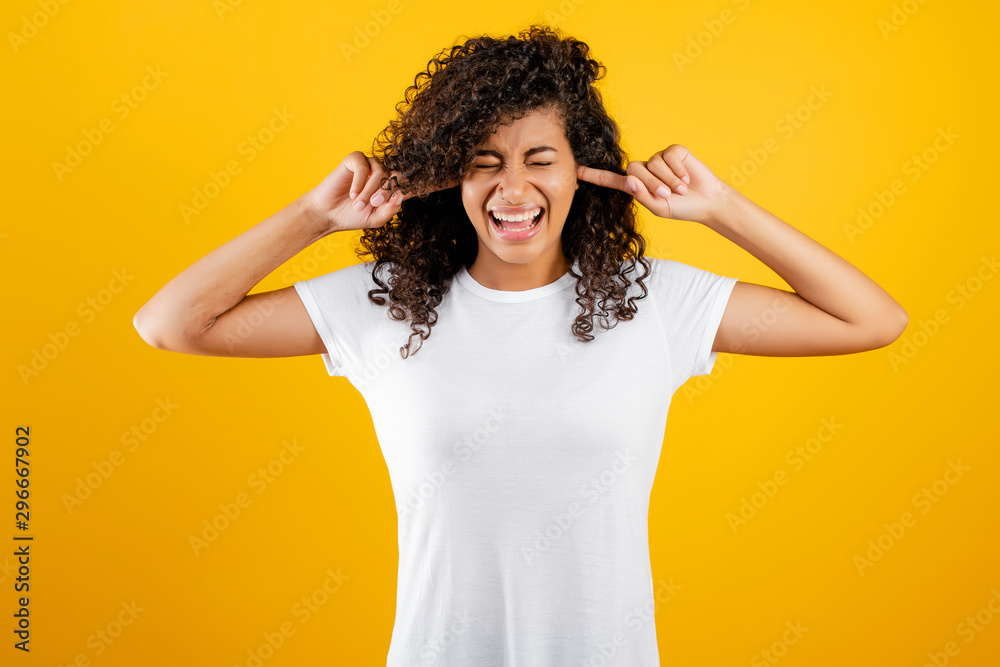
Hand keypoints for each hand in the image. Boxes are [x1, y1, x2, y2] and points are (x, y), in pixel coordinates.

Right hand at [306, 151, 459, 231]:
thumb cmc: (353, 217)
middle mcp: (386, 173)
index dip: (436, 181)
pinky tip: (351, 193)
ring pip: (381, 173)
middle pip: (399, 177)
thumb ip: (391, 208)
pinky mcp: (356, 160)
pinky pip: (364, 167)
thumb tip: (401, 195)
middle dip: (387, 192)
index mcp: (395, 188)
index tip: (457, 178)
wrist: (328, 214)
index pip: (419, 183)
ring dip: (368, 192)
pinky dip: (358, 182)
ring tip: (358, 204)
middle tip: (372, 204)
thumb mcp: (377, 218)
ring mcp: (371, 164)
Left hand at [576, 144, 731, 224]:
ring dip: (668, 179)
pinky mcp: (673, 151)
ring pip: (653, 164)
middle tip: (667, 194)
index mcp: (636, 186)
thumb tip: (630, 178)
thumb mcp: (659, 207)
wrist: (706, 201)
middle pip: (634, 169)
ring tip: (681, 188)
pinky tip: (687, 178)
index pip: (611, 179)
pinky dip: (678, 170)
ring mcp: (659, 159)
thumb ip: (642, 195)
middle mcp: (645, 170)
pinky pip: (668, 157)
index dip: (594, 175)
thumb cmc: (681, 207)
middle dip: (651, 183)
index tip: (576, 171)